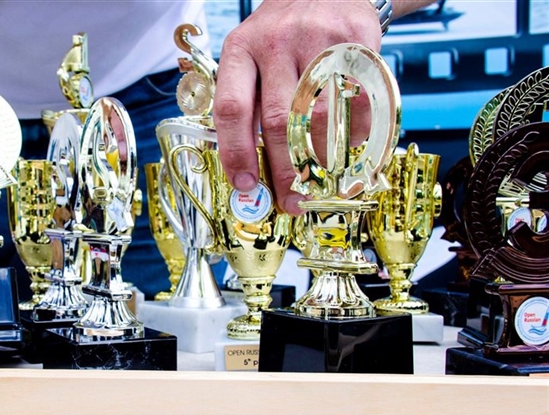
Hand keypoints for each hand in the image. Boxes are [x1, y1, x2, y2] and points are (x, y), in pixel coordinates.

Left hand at [213, 0, 382, 213]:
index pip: (233, 109)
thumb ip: (247, 107)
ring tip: (318, 187)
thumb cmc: (282, 37)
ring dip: (319, 162)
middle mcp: (276, 42)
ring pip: (319, 117)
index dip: (238, 153)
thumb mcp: (251, 59)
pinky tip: (346, 150)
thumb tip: (248, 174)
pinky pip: (356, 103)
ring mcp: (318, 39)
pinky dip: (353, 137)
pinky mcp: (357, 41)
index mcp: (241, 49)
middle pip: (279, 120)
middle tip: (290, 202)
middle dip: (284, 171)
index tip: (245, 186)